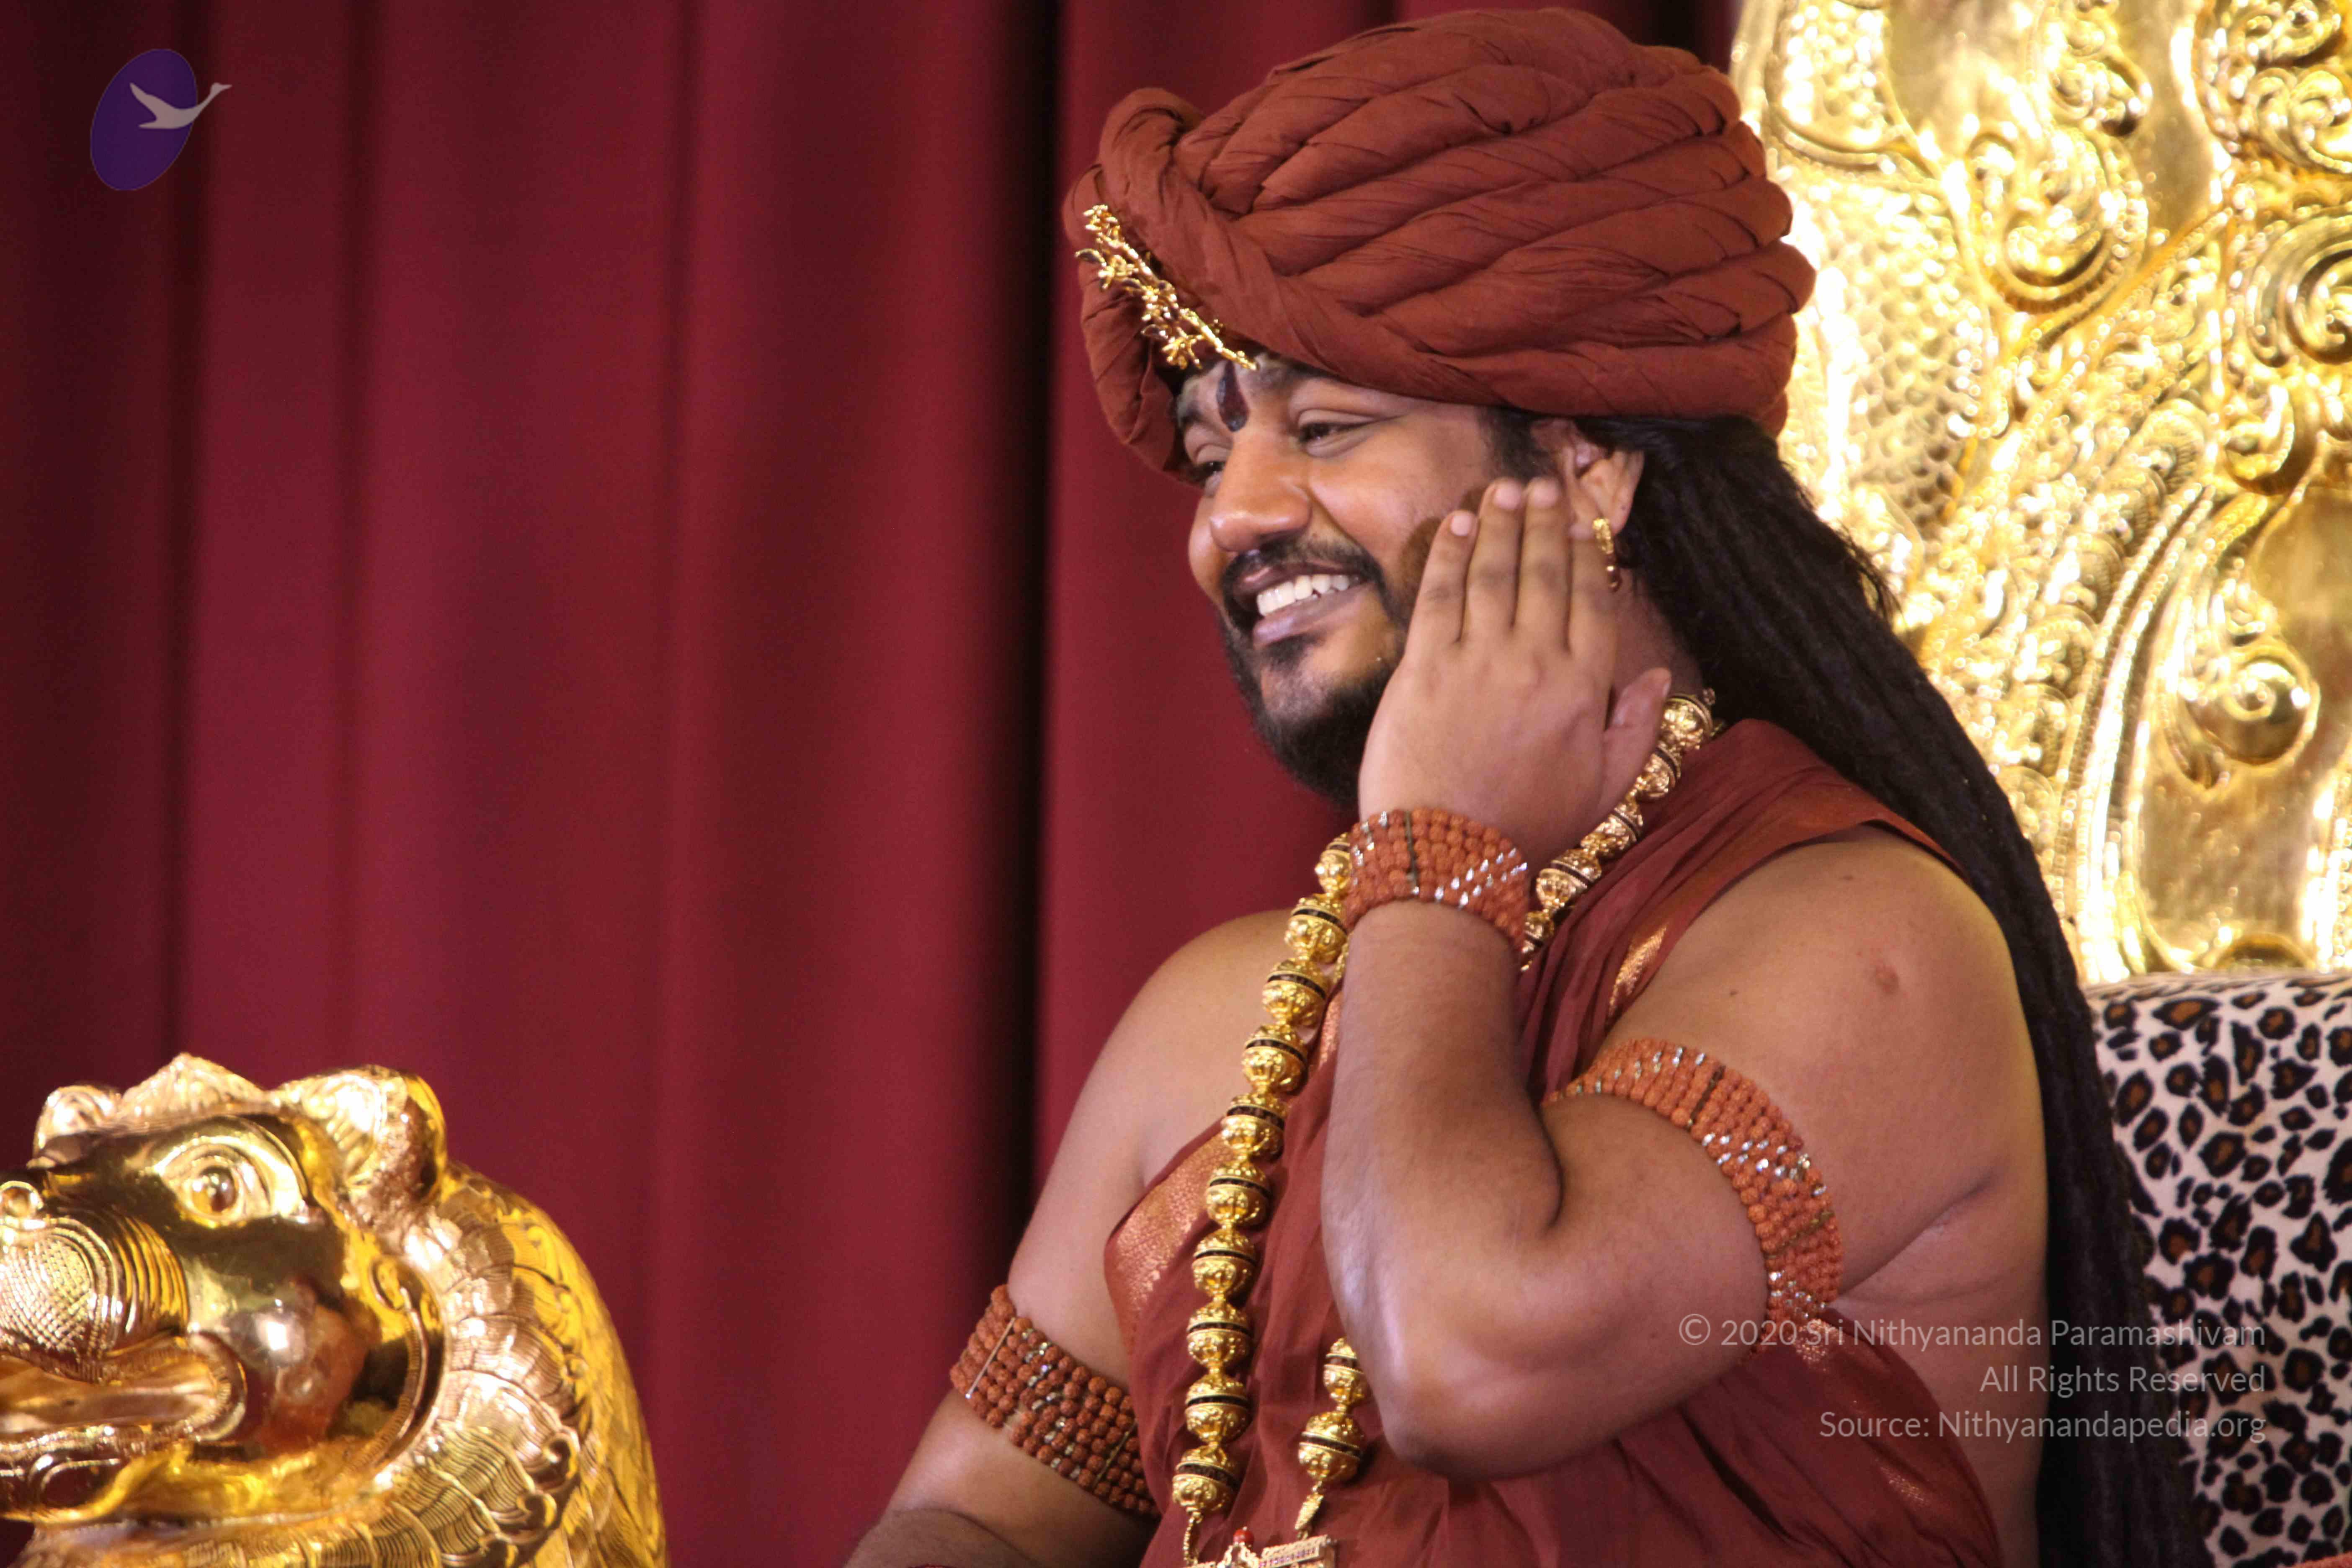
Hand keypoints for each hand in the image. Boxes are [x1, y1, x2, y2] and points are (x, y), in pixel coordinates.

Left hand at [1356, 473, 1670, 867]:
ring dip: (1499, 525)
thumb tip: (1660, 677)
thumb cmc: (1527, 827)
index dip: (1587, 555)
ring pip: (1492, 574)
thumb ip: (1637, 729)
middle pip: (1543, 575)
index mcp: (1581, 689)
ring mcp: (1476, 660)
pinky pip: (1439, 597)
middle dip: (1544, 523)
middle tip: (1541, 485)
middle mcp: (1533, 662)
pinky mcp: (1423, 667)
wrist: (1450, 858)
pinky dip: (1448, 556)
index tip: (1582, 522)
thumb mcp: (1605, 789)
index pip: (1590, 601)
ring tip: (1503, 490)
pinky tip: (1454, 525)